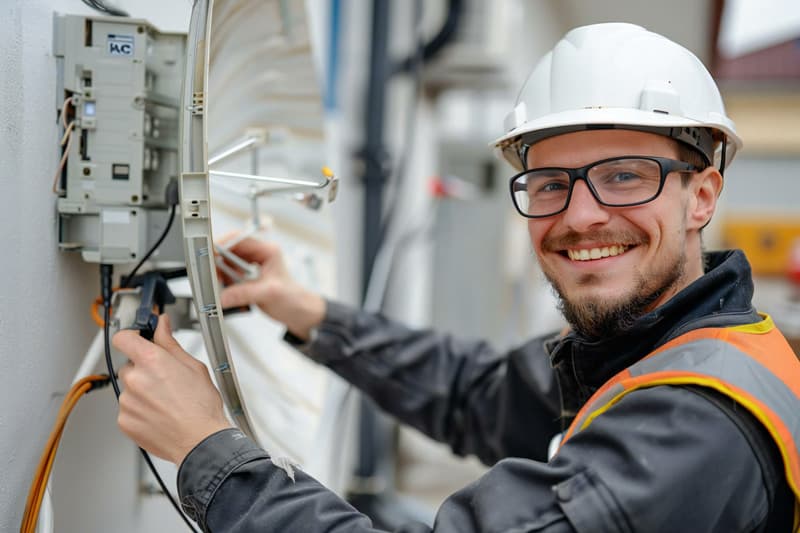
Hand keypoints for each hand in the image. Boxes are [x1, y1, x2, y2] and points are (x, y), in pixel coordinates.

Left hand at [113, 314, 232, 464]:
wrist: (200, 441)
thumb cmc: (201, 407)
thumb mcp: (193, 367)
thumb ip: (170, 343)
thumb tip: (162, 325)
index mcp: (151, 361)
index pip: (123, 338)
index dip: (130, 337)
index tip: (137, 341)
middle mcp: (135, 379)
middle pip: (129, 366)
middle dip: (143, 370)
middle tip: (164, 381)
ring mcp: (127, 401)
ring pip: (129, 389)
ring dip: (142, 392)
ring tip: (165, 402)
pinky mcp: (124, 421)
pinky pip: (127, 409)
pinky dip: (139, 410)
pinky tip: (159, 414)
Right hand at [218, 237, 324, 340]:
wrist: (298, 312)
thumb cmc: (292, 298)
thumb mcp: (269, 294)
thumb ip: (244, 293)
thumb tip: (222, 296)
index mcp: (267, 251)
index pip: (238, 239)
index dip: (221, 244)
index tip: (208, 254)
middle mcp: (258, 255)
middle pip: (228, 252)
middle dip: (217, 264)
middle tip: (209, 276)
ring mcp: (250, 267)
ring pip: (225, 265)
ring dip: (219, 276)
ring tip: (219, 288)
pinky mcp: (246, 278)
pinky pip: (228, 278)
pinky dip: (224, 285)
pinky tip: (226, 294)